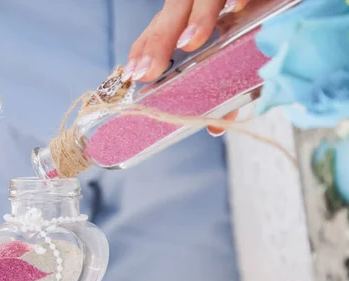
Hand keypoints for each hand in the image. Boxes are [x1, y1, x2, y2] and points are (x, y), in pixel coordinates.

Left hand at [124, 0, 249, 133]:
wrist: (289, 2)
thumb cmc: (260, 29)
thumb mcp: (238, 58)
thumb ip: (225, 89)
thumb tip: (214, 127)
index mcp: (188, 17)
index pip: (157, 29)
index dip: (143, 50)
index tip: (132, 74)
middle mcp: (199, 1)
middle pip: (172, 15)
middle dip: (158, 43)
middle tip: (148, 71)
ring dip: (197, 19)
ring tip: (190, 42)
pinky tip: (238, 6)